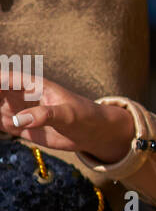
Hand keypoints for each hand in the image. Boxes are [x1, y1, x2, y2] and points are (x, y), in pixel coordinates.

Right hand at [0, 78, 132, 162]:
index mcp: (34, 86)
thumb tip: (18, 120)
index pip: (7, 79)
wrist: (92, 132)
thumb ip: (45, 115)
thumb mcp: (67, 114)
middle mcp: (23, 97)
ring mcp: (21, 112)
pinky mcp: (22, 128)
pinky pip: (2, 124)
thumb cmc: (83, 116)